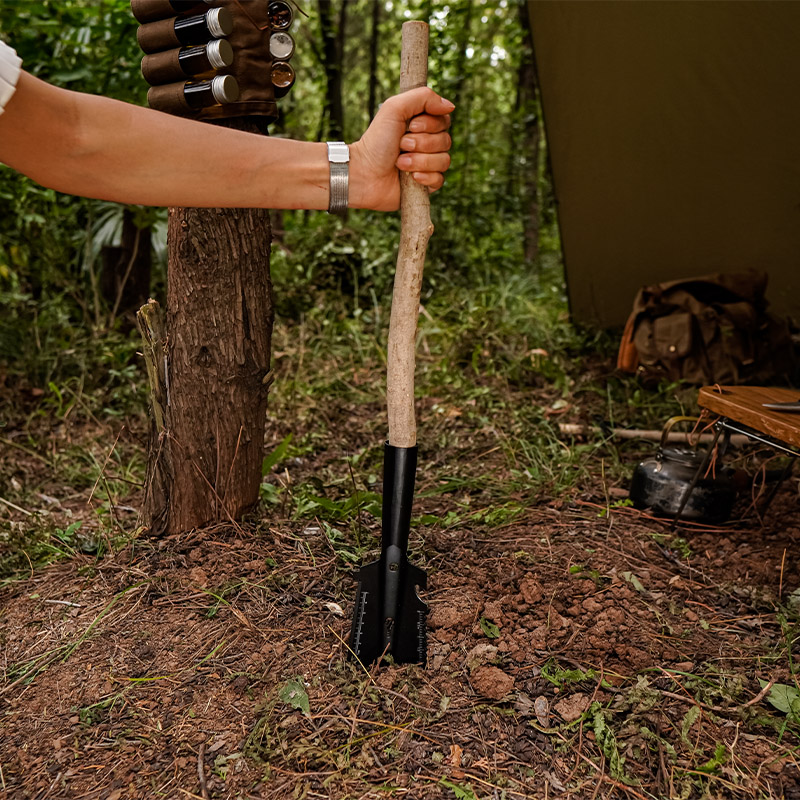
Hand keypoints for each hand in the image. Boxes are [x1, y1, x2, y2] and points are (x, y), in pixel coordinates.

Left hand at [349, 87, 452, 211]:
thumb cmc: (376, 141)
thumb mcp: (395, 108)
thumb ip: (422, 97)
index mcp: (422, 125)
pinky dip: (425, 177)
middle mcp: (427, 144)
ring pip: (443, 161)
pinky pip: (439, 179)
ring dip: (419, 161)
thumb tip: (450, 106)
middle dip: (421, 143)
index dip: (430, 124)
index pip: (444, 120)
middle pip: (446, 141)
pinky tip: (410, 177)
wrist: (364, 173)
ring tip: (400, 163)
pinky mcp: (426, 185)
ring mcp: (427, 165)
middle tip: (401, 145)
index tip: (410, 126)